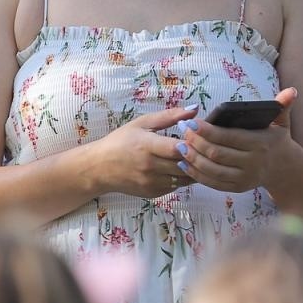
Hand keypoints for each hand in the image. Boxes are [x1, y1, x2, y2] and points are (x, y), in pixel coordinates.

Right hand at [86, 105, 200, 197]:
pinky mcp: (152, 192)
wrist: (99, 168)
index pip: (179, 148)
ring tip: (195, 158)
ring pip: (184, 178)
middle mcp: (149, 166)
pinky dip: (181, 178)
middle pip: (185, 164)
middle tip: (204, 148)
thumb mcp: (141, 123)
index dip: (194, 143)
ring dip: (193, 169)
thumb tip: (195, 109)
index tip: (199, 137)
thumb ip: (169, 116)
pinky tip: (179, 168)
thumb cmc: (120, 142)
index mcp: (147, 145)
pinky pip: (176, 186)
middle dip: (197, 156)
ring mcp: (151, 182)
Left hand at [176, 88, 296, 192]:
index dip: (207, 131)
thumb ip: (282, 107)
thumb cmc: (275, 140)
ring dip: (192, 159)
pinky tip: (184, 163)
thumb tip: (291, 91)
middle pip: (217, 154)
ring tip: (179, 146)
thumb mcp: (282, 123)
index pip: (229, 137)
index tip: (191, 122)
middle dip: (196, 142)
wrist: (283, 168)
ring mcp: (244, 178)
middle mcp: (252, 163)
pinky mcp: (236, 188)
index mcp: (260, 143)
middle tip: (182, 131)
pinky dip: (196, 174)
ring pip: (212, 170)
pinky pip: (212, 183)